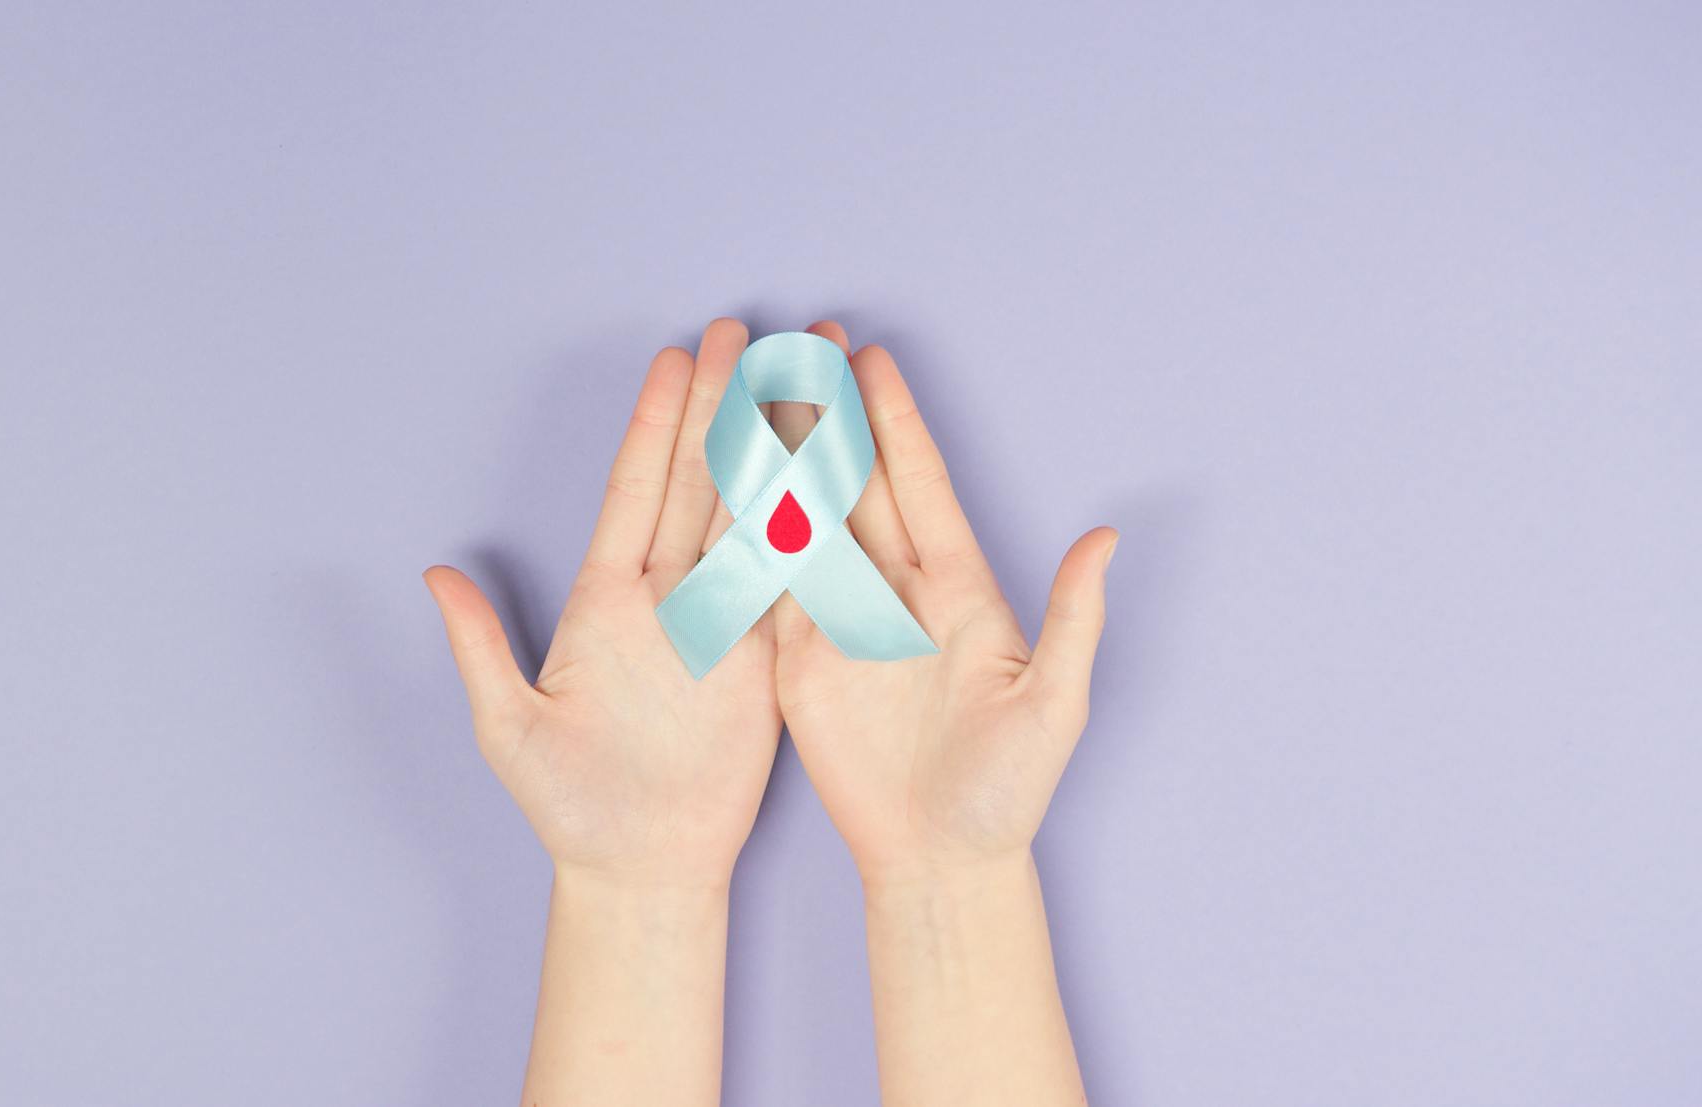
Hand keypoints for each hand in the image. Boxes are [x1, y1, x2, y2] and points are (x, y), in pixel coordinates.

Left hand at [425, 318, 780, 889]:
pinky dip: (807, 525)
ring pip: (746, 517)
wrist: (642, 867)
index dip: (656, 423)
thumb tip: (436, 573)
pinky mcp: (762, 657)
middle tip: (741, 334)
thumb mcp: (510, 726)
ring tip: (791, 379)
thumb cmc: (573, 808)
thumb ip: (478, 647)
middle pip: (695, 482)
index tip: (676, 360)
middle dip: (718, 407)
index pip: (636, 490)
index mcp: (605, 600)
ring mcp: (719, 622)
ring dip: (768, 447)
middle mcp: (666, 598)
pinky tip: (825, 472)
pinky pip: (787, 580)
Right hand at [769, 322, 1117, 885]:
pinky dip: (750, 532)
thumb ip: (1074, 617)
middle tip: (806, 342)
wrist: (940, 859)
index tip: (872, 361)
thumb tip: (1106, 536)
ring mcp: (845, 623)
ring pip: (809, 520)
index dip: (895, 423)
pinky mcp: (801, 661)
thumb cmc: (1007, 791)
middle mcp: (898, 593)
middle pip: (858, 484)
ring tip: (759, 390)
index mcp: (960, 590)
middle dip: (833, 413)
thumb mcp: (1054, 703)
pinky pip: (772, 585)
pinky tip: (731, 482)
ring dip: (786, 455)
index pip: (920, 484)